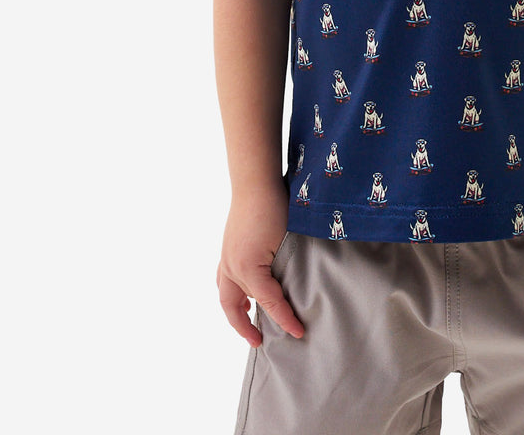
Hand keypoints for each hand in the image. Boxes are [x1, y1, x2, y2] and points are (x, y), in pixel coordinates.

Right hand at [217, 181, 304, 344]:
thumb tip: (291, 290)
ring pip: (225, 295)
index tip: (298, 333)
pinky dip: (232, 292)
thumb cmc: (274, 209)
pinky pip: (224, 279)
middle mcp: (231, 267)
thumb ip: (284, 270)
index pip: (269, 302)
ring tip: (248, 323)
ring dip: (235, 311)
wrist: (255, 183)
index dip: (285, 320)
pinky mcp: (228, 248)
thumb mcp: (284, 243)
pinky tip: (244, 294)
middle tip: (260, 340)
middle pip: (237, 305)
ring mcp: (227, 257)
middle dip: (246, 326)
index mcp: (247, 269)